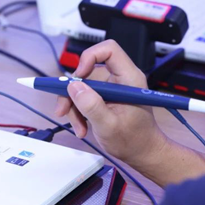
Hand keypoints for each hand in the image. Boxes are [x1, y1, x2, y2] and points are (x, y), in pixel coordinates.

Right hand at [55, 40, 168, 166]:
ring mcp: (110, 88)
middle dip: (72, 91)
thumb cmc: (134, 141)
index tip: (78, 77)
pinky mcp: (103, 97)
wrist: (142, 153)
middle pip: (87, 71)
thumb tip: (73, 87)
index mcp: (129, 79)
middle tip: (63, 109)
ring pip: (81, 85)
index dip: (90, 57)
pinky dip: (77, 111)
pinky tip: (82, 127)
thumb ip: (91, 106)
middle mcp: (119, 79)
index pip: (109, 50)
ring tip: (78, 126)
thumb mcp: (109, 126)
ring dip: (73, 106)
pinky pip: (82, 96)